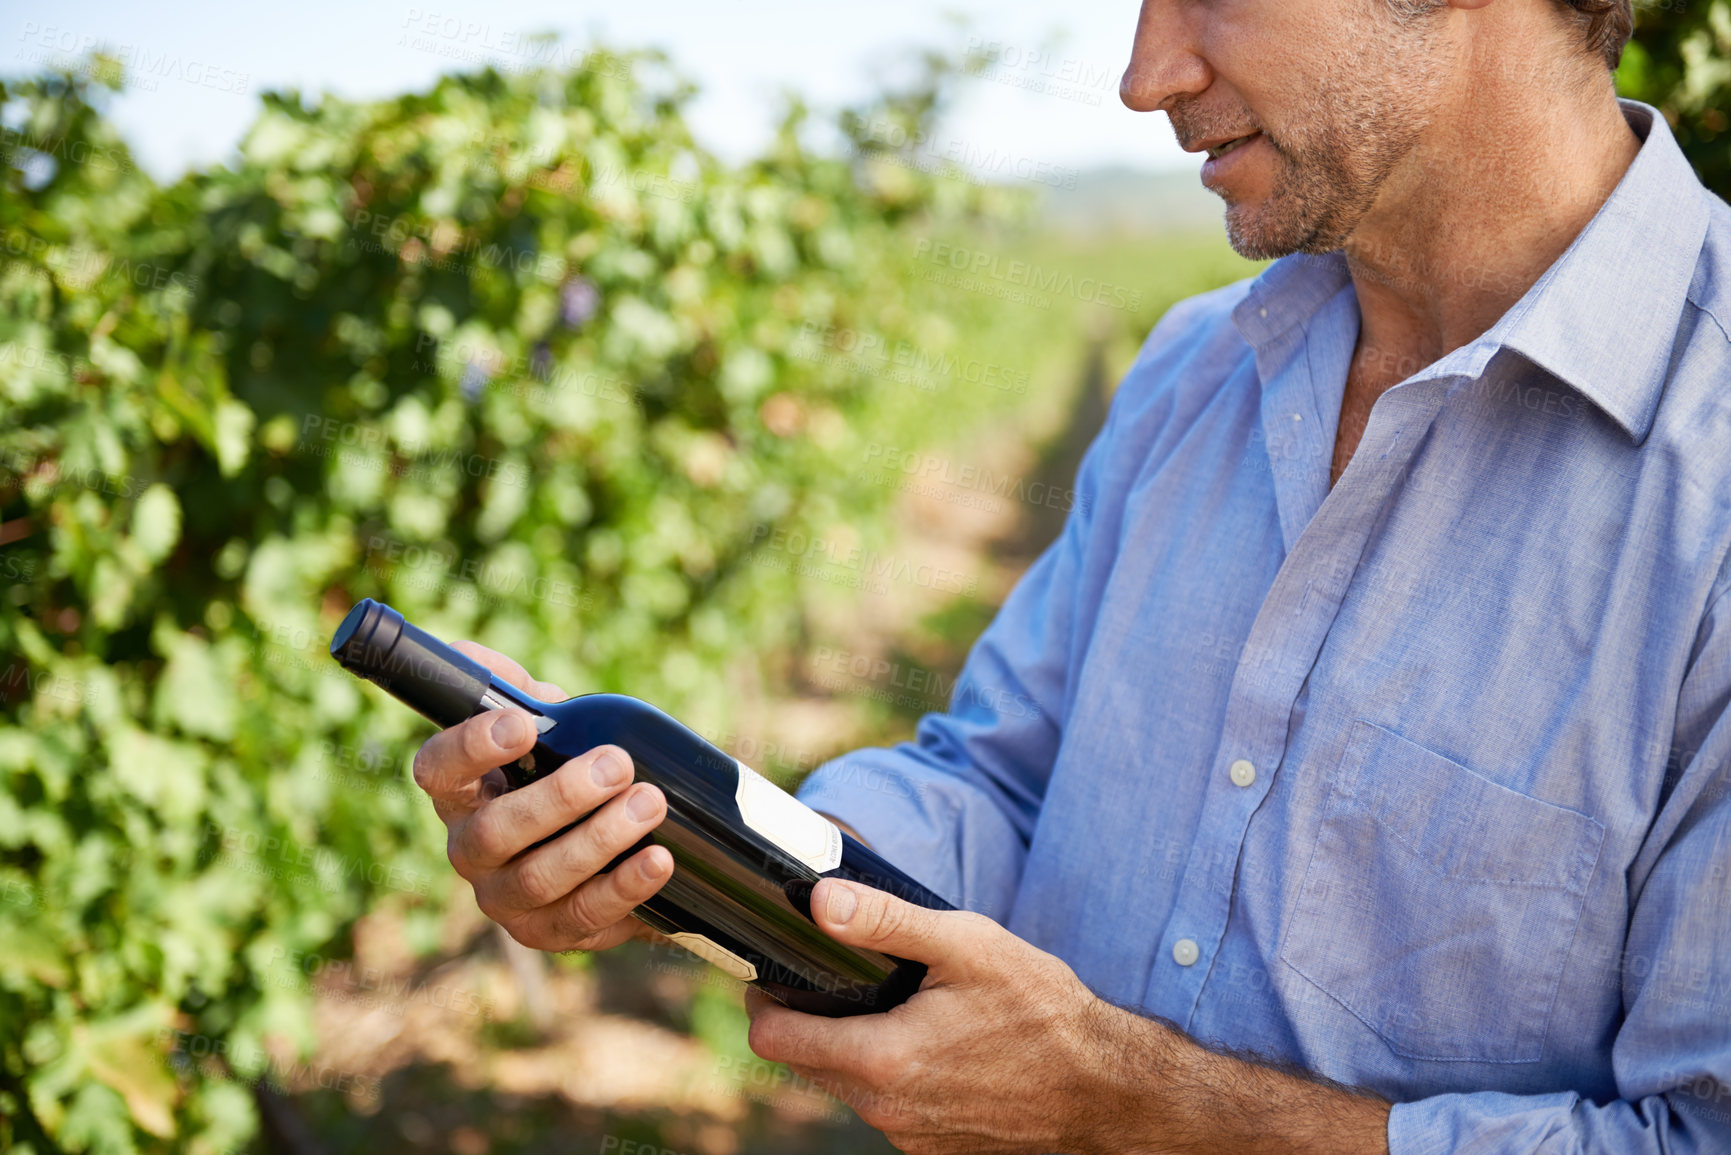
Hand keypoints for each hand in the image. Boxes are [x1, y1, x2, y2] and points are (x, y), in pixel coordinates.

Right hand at [410, 641, 671, 951]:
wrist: (605, 840)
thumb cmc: (559, 768)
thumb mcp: (540, 721)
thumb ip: (510, 685)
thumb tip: (466, 654)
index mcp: (458, 792)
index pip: (437, 770)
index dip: (471, 748)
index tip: (521, 725)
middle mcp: (469, 850)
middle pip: (496, 832)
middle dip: (560, 796)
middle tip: (617, 764)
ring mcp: (505, 899)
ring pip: (540, 878)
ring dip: (600, 839)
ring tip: (651, 803)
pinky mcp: (550, 933)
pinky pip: (583, 917)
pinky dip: (624, 888)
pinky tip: (660, 860)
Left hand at [743, 877, 1106, 1154]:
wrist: (1103, 1087)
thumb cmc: (1040, 1010)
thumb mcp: (965, 946)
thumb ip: (885, 922)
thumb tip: (820, 902)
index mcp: (882, 1059)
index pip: (774, 1039)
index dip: (765, 1001)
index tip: (776, 973)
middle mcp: (885, 1109)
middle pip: (804, 1062)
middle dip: (808, 1020)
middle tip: (838, 979)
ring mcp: (908, 1136)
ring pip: (844, 1086)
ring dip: (851, 1048)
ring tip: (895, 1008)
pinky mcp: (932, 1149)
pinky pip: (886, 1108)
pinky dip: (890, 1076)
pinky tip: (930, 1045)